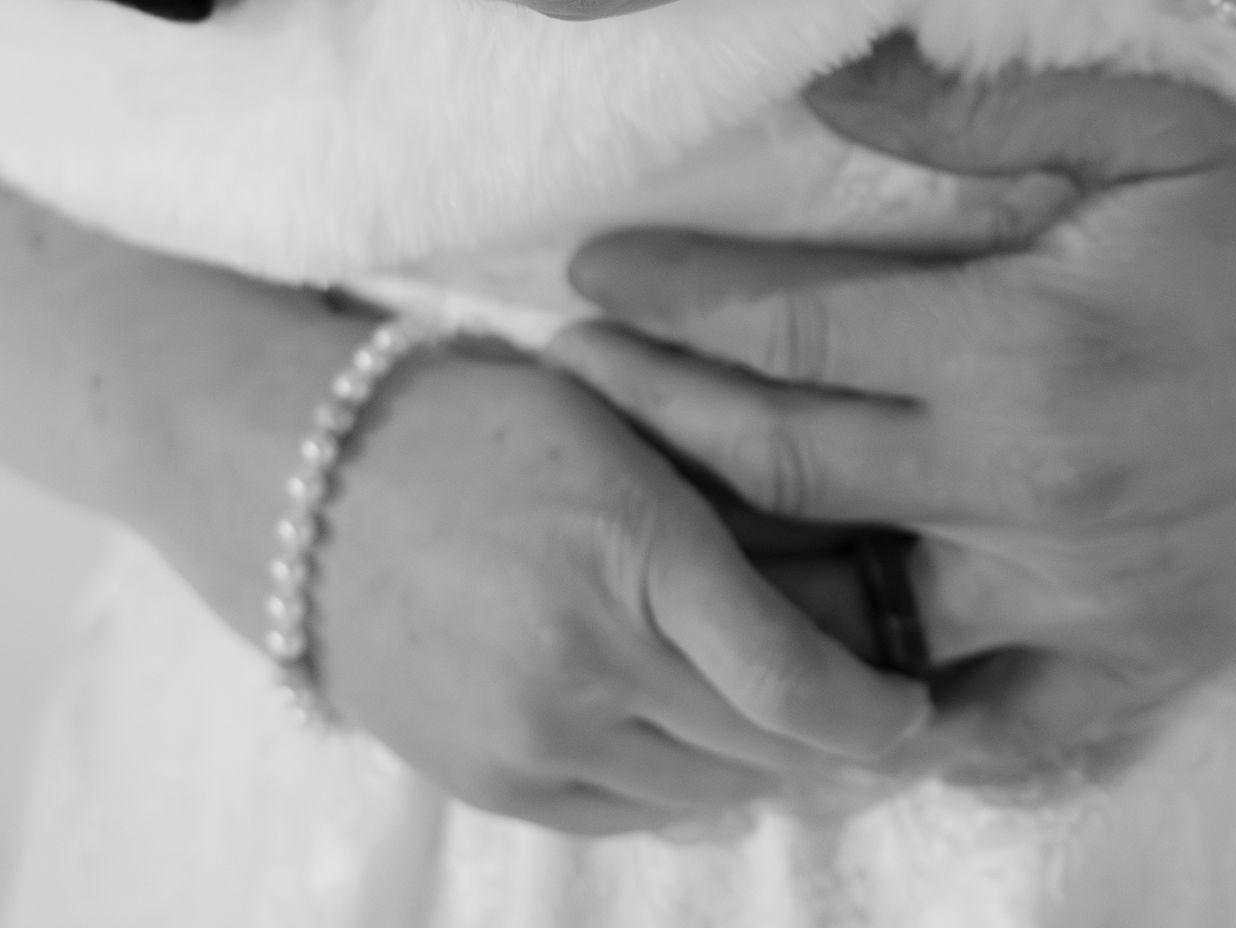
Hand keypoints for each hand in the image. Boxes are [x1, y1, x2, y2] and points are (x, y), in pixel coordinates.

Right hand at [256, 342, 926, 831]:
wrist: (318, 484)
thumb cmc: (491, 424)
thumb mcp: (628, 427)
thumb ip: (732, 510)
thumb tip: (855, 578)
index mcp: (632, 551)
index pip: (791, 679)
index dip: (876, 712)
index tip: (918, 704)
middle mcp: (584, 661)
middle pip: (762, 746)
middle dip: (836, 737)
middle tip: (881, 705)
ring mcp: (532, 736)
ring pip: (706, 788)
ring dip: (765, 760)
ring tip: (797, 715)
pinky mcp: (494, 781)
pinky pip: (633, 811)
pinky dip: (688, 781)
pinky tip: (704, 732)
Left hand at [551, 39, 1235, 781]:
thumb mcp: (1149, 129)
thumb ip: (974, 110)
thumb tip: (825, 84)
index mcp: (1024, 346)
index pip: (790, 329)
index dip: (673, 298)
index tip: (588, 271)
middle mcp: (1031, 493)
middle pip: (783, 463)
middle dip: (653, 416)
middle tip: (561, 375)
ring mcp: (1078, 601)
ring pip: (847, 606)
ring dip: (733, 560)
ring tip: (638, 510)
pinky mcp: (1133, 666)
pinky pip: (974, 722)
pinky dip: (884, 707)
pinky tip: (809, 674)